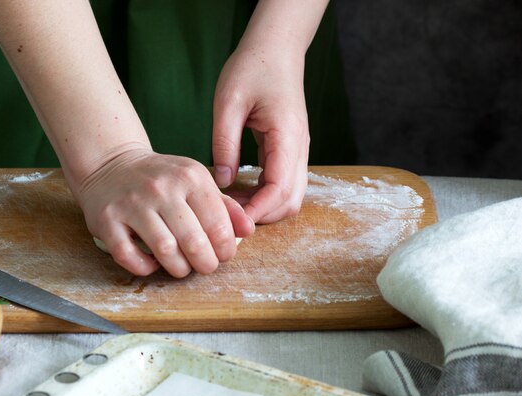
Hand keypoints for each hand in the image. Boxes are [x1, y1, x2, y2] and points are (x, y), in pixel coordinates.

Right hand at [77, 146, 254, 276]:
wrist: (111, 164)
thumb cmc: (161, 178)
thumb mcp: (195, 181)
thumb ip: (224, 206)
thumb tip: (248, 230)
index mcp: (189, 177)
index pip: (218, 223)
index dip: (225, 248)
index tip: (222, 254)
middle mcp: (161, 188)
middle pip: (194, 242)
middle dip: (205, 263)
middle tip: (205, 265)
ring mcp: (131, 204)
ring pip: (164, 251)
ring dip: (178, 268)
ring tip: (182, 266)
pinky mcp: (107, 220)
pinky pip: (129, 256)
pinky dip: (145, 267)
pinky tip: (152, 262)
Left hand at [212, 44, 309, 223]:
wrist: (275, 48)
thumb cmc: (252, 67)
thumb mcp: (228, 102)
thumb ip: (224, 144)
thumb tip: (222, 182)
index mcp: (287, 135)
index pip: (280, 188)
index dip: (258, 211)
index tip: (232, 221)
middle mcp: (299, 147)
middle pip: (291, 201)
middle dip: (263, 216)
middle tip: (228, 217)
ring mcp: (298, 150)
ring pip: (291, 196)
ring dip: (264, 208)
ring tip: (231, 206)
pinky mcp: (290, 150)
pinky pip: (283, 183)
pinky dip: (265, 195)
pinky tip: (239, 191)